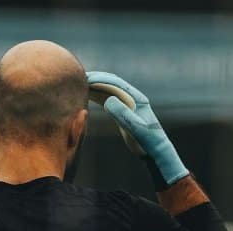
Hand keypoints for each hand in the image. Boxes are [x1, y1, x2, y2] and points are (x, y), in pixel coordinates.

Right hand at [87, 71, 188, 186]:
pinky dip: (97, 94)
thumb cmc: (147, 140)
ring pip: (108, 89)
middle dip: (94, 79)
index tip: (84, 79)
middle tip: (77, 79)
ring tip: (78, 85)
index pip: (115, 83)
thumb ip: (123, 114)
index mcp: (135, 98)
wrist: (155, 150)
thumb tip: (108, 100)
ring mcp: (127, 103)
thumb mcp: (136, 128)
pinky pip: (108, 98)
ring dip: (94, 85)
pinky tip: (87, 94)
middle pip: (110, 82)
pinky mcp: (123, 110)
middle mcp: (131, 97)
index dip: (99, 80)